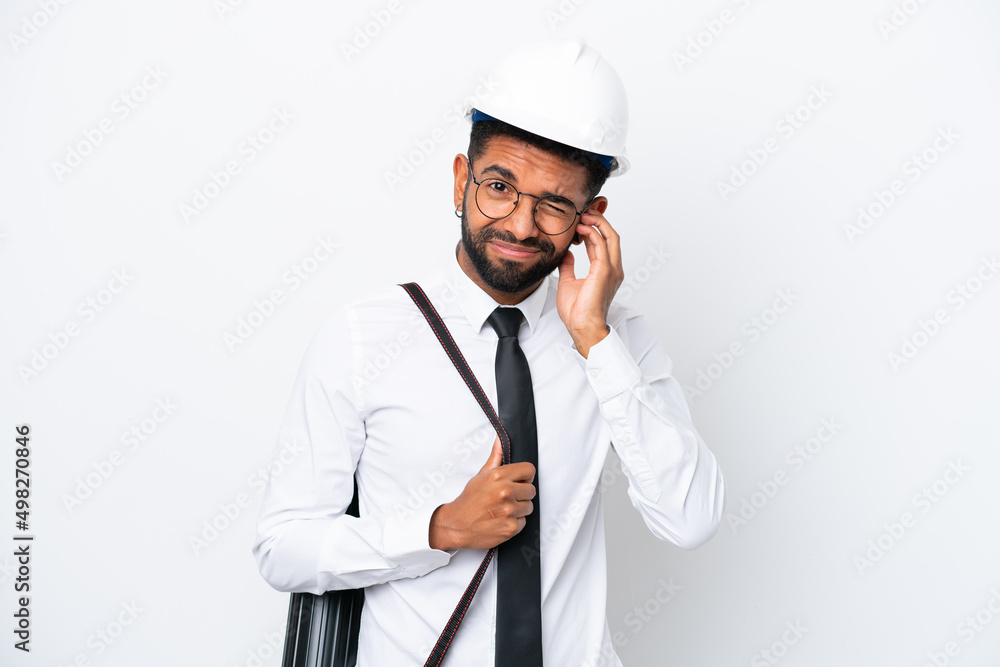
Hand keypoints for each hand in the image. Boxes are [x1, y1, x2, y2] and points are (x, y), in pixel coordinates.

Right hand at [429, 436, 535, 550]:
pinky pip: (523, 521)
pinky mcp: (511, 527)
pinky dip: (514, 522)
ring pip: (529, 506)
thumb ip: (496, 457)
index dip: (525, 476)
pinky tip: (502, 520)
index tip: (519, 481)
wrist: (457, 525)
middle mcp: (505, 492)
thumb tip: (501, 440)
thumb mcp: (481, 475)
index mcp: (498, 476)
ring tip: (503, 509)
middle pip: (531, 490)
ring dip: (519, 509)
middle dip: (522, 494)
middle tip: (508, 497)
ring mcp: (508, 511)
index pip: (529, 470)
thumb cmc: (469, 500)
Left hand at [556, 203, 622, 356]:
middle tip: (584, 211)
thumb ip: (568, 266)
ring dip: (597, 223)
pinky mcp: (605, 271)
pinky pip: (602, 245)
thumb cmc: (578, 312)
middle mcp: (613, 268)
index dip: (594, 228)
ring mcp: (611, 269)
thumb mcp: (568, 282)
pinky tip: (581, 229)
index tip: (581, 219)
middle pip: (611, 235)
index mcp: (606, 271)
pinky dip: (592, 233)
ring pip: (610, 236)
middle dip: (599, 220)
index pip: (604, 242)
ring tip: (582, 215)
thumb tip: (565, 253)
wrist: (582, 327)